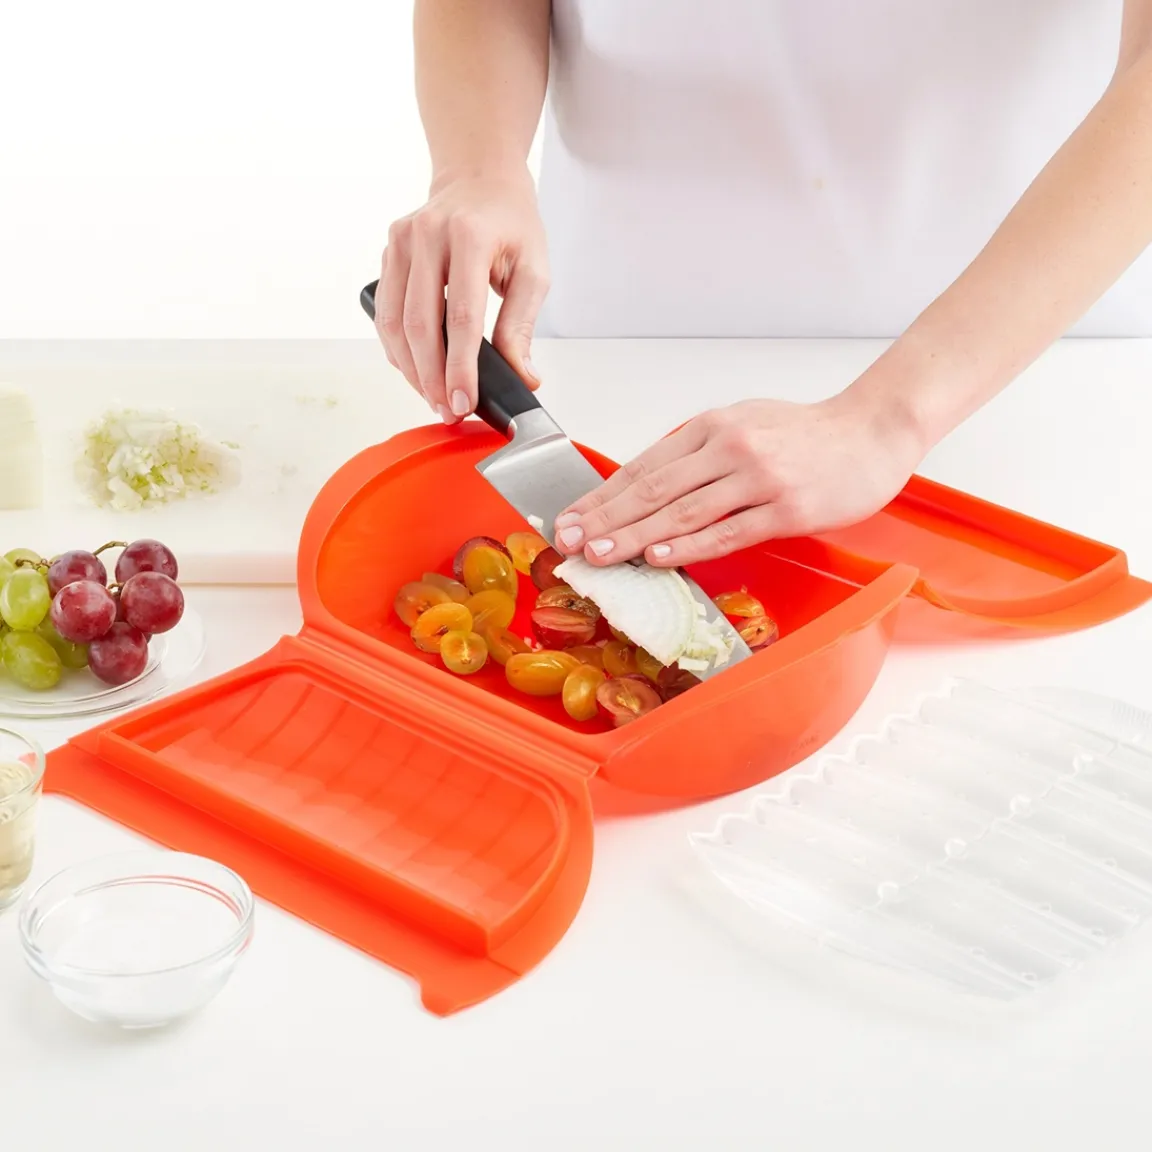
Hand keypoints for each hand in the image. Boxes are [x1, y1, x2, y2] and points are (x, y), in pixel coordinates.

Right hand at [375, 169, 548, 422]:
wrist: (479, 177)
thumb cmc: (510, 221)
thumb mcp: (534, 268)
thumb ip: (522, 324)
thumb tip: (521, 376)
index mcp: (469, 236)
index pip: (460, 316)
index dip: (460, 367)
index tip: (464, 401)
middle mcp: (427, 234)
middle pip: (420, 324)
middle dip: (432, 378)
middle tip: (448, 411)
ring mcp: (401, 241)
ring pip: (394, 322)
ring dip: (411, 369)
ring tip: (433, 398)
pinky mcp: (388, 251)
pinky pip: (385, 311)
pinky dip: (398, 347)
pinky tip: (416, 370)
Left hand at [552, 391, 925, 566]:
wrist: (872, 431)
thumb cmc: (806, 434)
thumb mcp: (742, 425)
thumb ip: (697, 455)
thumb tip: (645, 491)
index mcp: (711, 427)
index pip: (642, 467)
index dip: (600, 497)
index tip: (569, 519)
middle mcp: (729, 447)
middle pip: (652, 489)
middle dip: (605, 519)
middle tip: (569, 542)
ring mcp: (758, 478)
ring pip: (683, 511)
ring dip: (636, 536)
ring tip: (601, 555)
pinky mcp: (786, 507)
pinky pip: (729, 531)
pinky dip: (690, 546)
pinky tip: (659, 558)